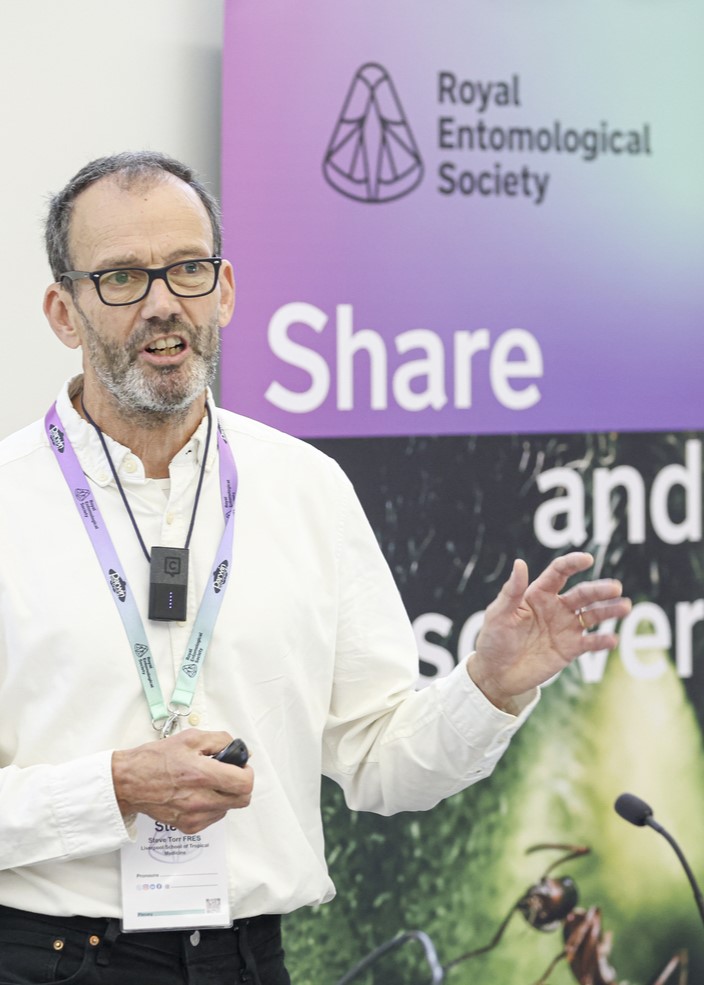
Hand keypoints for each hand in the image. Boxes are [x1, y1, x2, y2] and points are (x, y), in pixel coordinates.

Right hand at [112, 728, 252, 833]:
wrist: (129, 782)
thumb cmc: (155, 760)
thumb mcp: (190, 738)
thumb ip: (220, 741)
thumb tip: (239, 749)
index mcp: (201, 775)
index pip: (244, 783)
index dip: (247, 772)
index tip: (240, 766)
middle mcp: (199, 799)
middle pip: (242, 799)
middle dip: (240, 784)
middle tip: (228, 773)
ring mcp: (194, 816)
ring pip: (229, 808)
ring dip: (225, 795)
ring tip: (207, 782)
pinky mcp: (188, 826)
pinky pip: (214, 817)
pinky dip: (213, 805)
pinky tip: (198, 793)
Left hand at [468, 552, 630, 710]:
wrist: (496, 674)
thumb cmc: (493, 639)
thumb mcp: (498, 614)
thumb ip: (512, 591)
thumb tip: (520, 563)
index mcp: (538, 594)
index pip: (559, 573)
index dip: (572, 563)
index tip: (586, 559)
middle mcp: (556, 608)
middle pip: (582, 594)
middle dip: (599, 590)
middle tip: (615, 588)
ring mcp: (565, 628)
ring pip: (592, 615)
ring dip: (609, 611)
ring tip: (624, 607)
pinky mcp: (570, 649)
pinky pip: (590, 643)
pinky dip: (602, 641)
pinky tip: (611, 640)